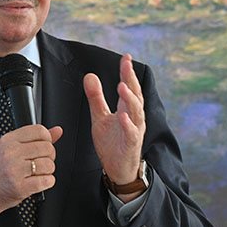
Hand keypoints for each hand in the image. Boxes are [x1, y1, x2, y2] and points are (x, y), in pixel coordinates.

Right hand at [0, 125, 62, 222]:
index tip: (44, 146)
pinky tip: (38, 181)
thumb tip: (58, 130)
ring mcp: (15, 170)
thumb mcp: (11, 149)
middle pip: (47, 148)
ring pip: (49, 165)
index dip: (47, 139)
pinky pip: (47, 181)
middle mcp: (11, 153)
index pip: (39, 131)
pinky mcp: (20, 187)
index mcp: (8, 140)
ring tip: (38, 173)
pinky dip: (47, 182)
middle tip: (40, 162)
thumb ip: (35, 139)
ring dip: (48, 170)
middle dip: (49, 156)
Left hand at [83, 54, 145, 201]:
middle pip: (135, 95)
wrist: (118, 168)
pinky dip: (128, 124)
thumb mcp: (99, 117)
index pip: (129, 87)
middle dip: (131, 80)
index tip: (125, 58)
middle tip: (126, 66)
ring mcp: (134, 130)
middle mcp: (134, 117)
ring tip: (122, 87)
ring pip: (136, 112)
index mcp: (126, 109)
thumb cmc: (112, 143)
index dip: (127, 72)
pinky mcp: (131, 144)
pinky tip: (123, 116)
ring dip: (130, 99)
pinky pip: (132, 133)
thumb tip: (90, 76)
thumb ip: (95, 98)